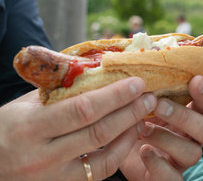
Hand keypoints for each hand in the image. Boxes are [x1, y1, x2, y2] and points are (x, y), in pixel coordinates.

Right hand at [0, 77, 156, 180]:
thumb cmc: (7, 127)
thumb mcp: (27, 104)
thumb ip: (62, 90)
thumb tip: (100, 71)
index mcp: (31, 127)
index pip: (82, 109)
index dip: (114, 96)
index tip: (137, 83)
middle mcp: (42, 156)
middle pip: (99, 132)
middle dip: (130, 112)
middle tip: (149, 97)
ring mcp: (53, 177)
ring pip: (104, 158)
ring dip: (130, 134)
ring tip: (143, 116)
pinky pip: (98, 173)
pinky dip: (118, 154)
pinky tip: (128, 137)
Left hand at [120, 75, 202, 180]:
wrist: (113, 154)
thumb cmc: (131, 121)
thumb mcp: (139, 102)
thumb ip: (148, 85)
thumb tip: (145, 54)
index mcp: (189, 116)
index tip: (194, 79)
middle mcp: (190, 138)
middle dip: (184, 116)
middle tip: (159, 105)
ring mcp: (181, 160)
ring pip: (192, 153)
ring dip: (168, 138)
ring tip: (142, 129)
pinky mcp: (168, 178)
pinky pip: (174, 178)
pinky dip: (159, 165)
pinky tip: (143, 151)